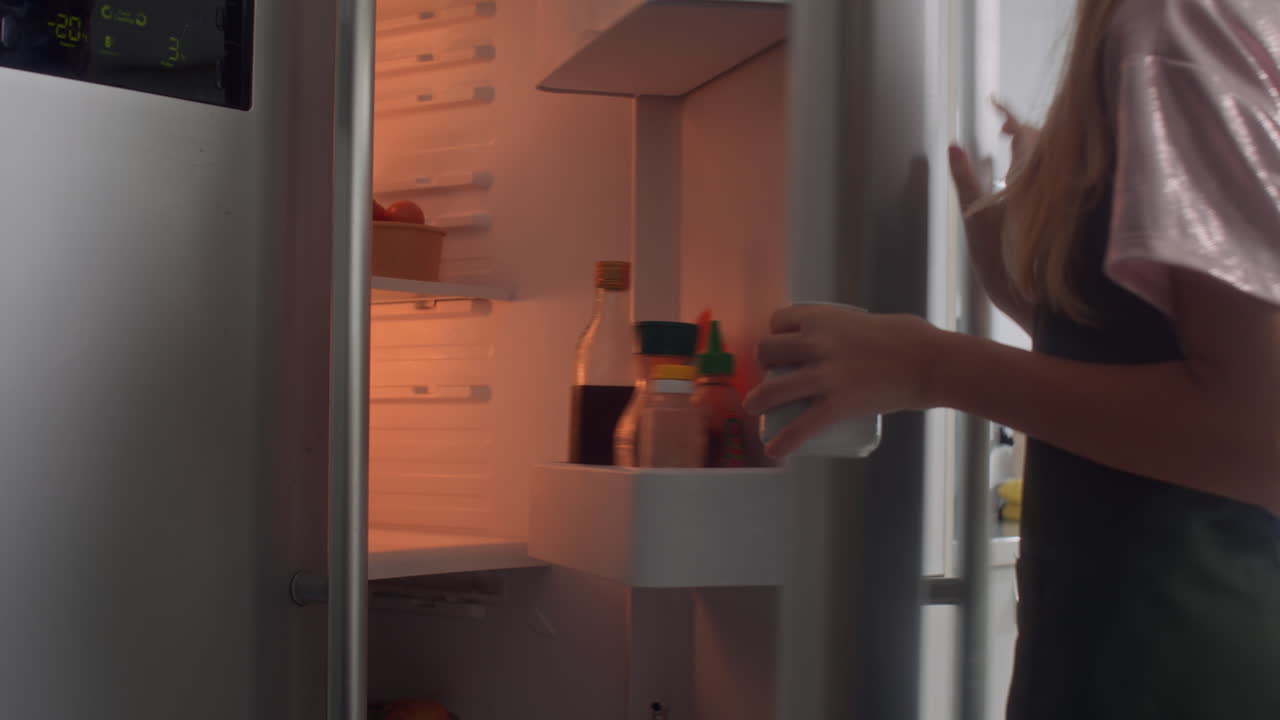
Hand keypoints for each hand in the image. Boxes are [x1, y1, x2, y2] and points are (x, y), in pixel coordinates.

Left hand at [743, 304, 945, 456]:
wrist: (930, 362)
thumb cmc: (910, 338)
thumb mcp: (867, 322)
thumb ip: (849, 331)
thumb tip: (847, 343)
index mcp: (822, 318)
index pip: (778, 321)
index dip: (775, 333)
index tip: (780, 345)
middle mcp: (815, 343)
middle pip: (767, 351)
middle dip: (763, 363)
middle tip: (772, 374)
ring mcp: (824, 376)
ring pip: (772, 388)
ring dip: (757, 400)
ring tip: (754, 408)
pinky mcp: (836, 405)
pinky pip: (801, 427)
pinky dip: (784, 442)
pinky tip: (774, 452)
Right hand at [950, 99, 1039, 330]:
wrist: (1039, 302)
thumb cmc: (1006, 264)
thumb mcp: (975, 221)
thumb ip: (966, 180)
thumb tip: (954, 146)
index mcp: (1031, 178)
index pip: (1024, 133)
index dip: (1009, 115)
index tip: (993, 103)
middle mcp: (1051, 186)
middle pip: (1041, 145)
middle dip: (1021, 130)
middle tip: (1001, 124)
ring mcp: (1058, 202)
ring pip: (1048, 165)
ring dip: (1030, 151)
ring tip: (1008, 145)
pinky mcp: (1061, 218)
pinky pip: (1051, 184)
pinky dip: (1035, 174)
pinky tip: (1021, 180)